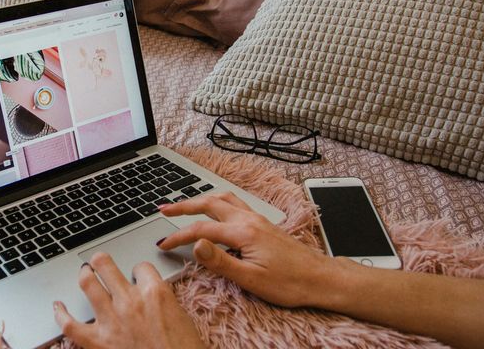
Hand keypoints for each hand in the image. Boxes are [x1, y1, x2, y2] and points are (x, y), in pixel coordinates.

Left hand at [53, 252, 205, 348]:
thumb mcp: (181, 318)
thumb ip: (162, 302)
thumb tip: (151, 298)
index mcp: (156, 293)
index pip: (140, 267)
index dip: (138, 271)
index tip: (137, 277)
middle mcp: (130, 301)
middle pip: (106, 265)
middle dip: (101, 262)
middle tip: (100, 263)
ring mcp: (111, 320)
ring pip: (87, 283)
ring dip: (84, 275)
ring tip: (84, 274)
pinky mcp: (97, 342)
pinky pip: (69, 324)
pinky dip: (60, 313)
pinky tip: (58, 307)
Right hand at [158, 192, 340, 308]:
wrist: (320, 278)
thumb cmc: (289, 283)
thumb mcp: (250, 278)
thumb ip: (220, 260)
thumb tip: (196, 243)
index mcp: (243, 232)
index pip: (201, 230)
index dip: (178, 236)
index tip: (163, 244)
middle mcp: (250, 220)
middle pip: (210, 204)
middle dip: (184, 206)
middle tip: (164, 210)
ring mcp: (258, 219)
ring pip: (224, 200)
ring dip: (201, 200)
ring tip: (185, 205)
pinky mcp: (264, 224)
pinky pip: (236, 204)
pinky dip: (218, 202)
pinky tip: (217, 210)